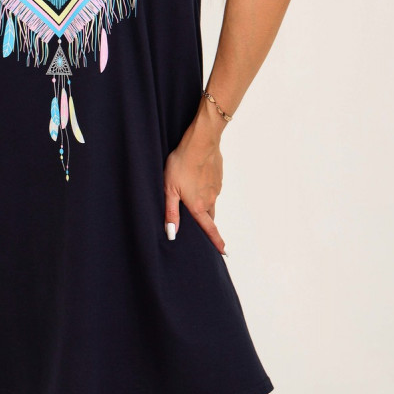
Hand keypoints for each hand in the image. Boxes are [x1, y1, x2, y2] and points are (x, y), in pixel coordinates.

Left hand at [163, 101, 227, 254]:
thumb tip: (172, 235)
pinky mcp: (218, 176)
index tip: (224, 252)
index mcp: (198, 206)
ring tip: (190, 192)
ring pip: (210, 200)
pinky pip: (212, 187)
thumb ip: (171, 213)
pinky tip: (196, 177)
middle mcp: (210, 199)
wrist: (200, 141)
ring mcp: (216, 187)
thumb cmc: (181, 163)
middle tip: (200, 223)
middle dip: (205, 221)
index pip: (209, 229)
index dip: (216, 242)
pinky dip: (205, 187)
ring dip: (203, 201)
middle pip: (208, 216)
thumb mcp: (169, 188)